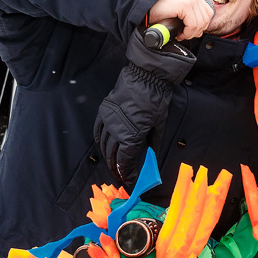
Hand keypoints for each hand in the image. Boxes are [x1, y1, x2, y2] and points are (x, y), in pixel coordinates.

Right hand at [94, 30, 195, 183]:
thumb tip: (151, 157)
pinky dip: (99, 140)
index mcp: (131, 136)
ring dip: (108, 156)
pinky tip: (102, 145)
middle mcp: (116, 131)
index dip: (128, 174)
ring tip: (113, 163)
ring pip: (103, 144)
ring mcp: (108, 120)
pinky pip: (98, 130)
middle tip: (121, 175)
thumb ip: (153, 144)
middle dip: (117, 168)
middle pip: (112, 156)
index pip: (125, 162)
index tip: (131, 180)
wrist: (146, 76)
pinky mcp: (104, 111)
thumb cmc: (156, 100)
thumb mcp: (160, 125)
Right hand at [148, 0, 214, 39]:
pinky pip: (193, 24)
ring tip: (181, 34)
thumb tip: (200, 32)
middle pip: (206, 19)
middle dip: (196, 31)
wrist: (144, 6)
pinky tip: (179, 33)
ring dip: (191, 33)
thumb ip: (191, 20)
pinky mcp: (185, 5)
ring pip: (200, 23)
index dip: (201, 26)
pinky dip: (187, 33)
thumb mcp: (179, 14)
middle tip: (184, 34)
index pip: (208, 13)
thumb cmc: (159, 12)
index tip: (189, 31)